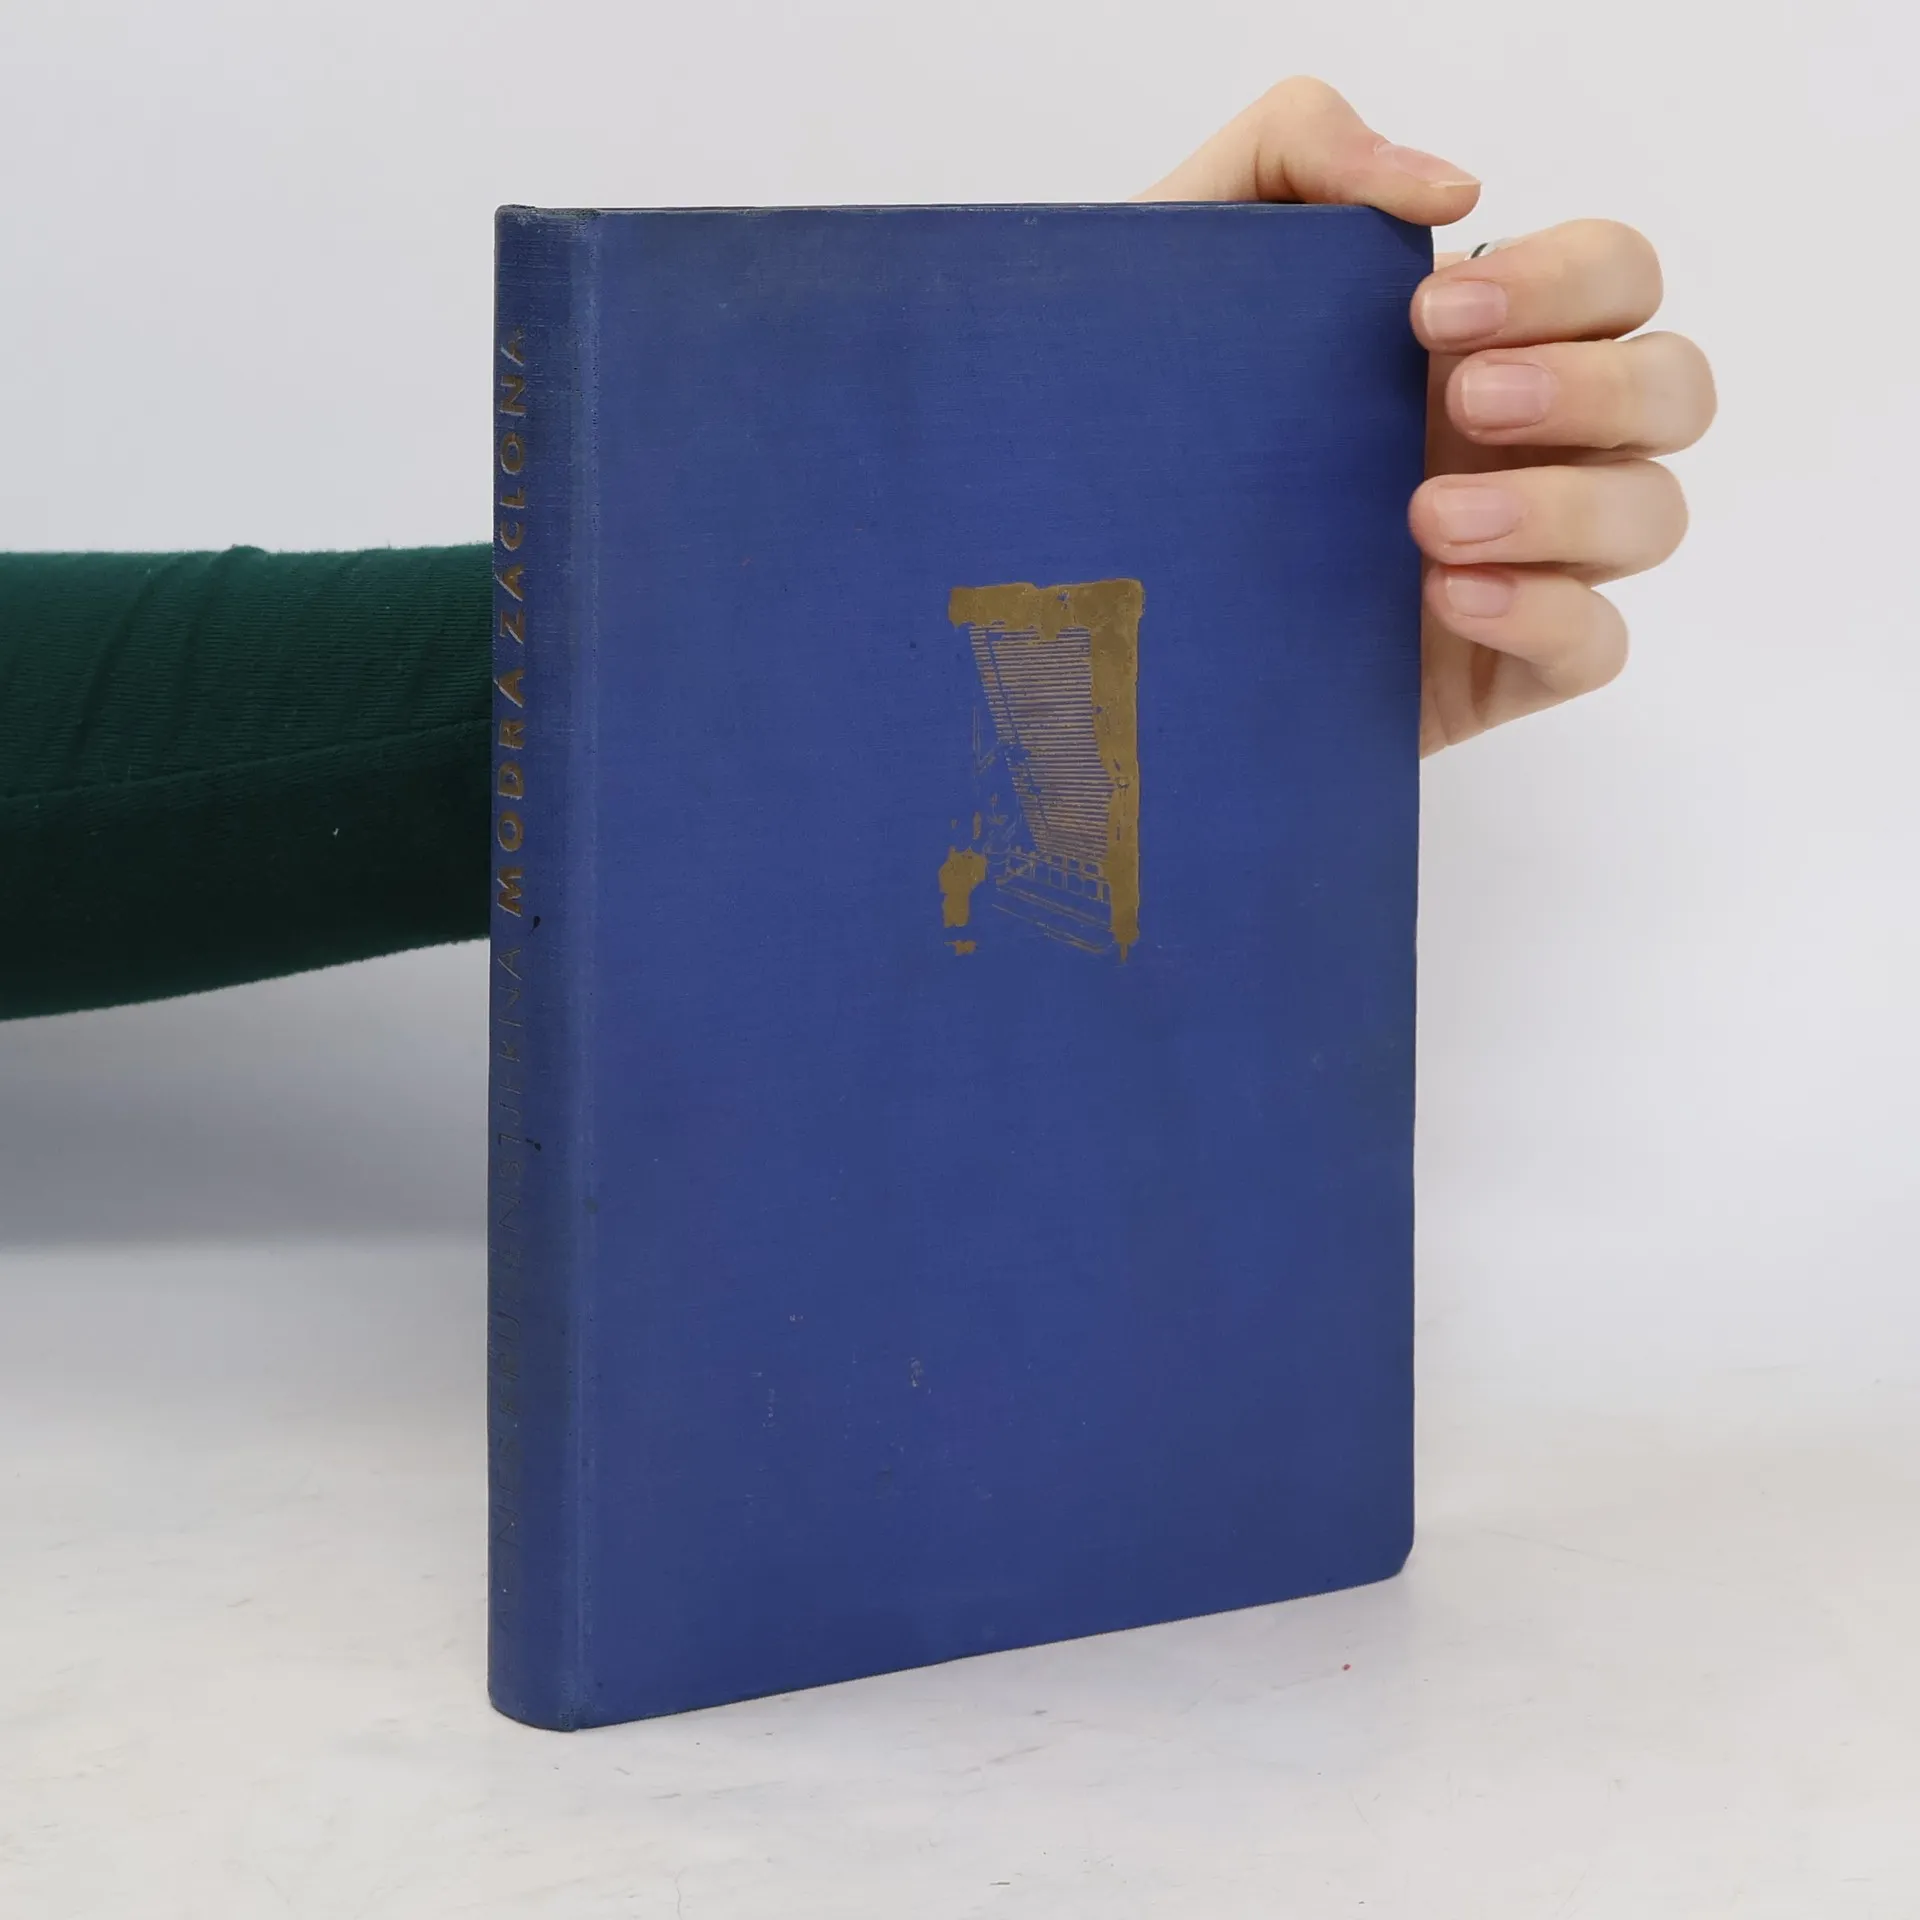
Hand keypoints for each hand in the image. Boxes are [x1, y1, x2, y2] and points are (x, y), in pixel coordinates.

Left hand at [1139, 78, 1715, 753]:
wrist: (1081, 585)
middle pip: (1672, 387)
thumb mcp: (1185, 253)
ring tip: (1428, 521)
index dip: (1564, 279)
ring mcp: (1522, 558)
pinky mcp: (1492, 667)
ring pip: (1650, 515)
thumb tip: (1452, 187)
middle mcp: (1523, 443)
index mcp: (1480, 341)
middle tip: (1465, 399)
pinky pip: (1597, 644)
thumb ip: (1296, 151)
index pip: (1615, 277)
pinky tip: (1444, 598)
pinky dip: (1546, 613)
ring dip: (1564, 506)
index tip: (1428, 313)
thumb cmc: (1146, 415)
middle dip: (1590, 383)